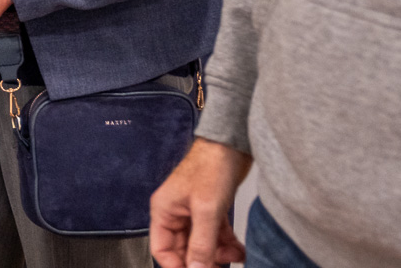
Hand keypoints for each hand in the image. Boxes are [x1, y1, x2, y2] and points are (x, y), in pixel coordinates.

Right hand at [150, 138, 251, 267]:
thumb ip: (201, 244)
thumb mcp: (206, 210)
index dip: (177, 267)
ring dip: (218, 255)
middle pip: (184, 250)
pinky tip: (239, 250)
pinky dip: (227, 245)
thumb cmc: (211, 164)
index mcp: (164, 211)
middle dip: (202, 262)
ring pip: (202, 245)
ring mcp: (194, 212)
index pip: (162, 250)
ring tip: (234, 256)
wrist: (232, 144)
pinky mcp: (212, 210)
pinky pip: (216, 236)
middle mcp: (176, 213)